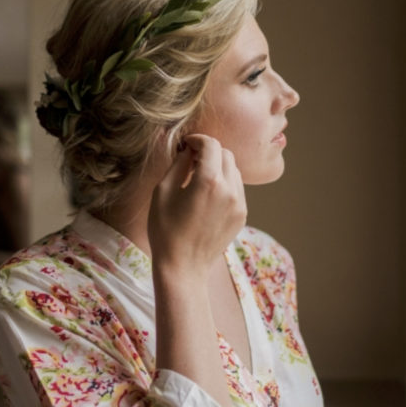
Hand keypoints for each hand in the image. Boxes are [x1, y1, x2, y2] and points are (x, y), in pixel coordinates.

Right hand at [147, 134, 246, 279]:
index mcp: (209, 181)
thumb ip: (179, 164)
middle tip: (191, 160)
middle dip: (209, 152)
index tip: (186, 145)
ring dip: (218, 167)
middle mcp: (230, 190)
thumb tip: (188, 148)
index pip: (211, 145)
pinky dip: (225, 184)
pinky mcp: (242, 215)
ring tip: (199, 178)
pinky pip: (237, 189)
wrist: (183, 266)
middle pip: (226, 154)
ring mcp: (239, 204)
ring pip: (234, 171)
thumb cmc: (166, 229)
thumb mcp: (163, 191)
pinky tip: (208, 195)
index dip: (197, 140)